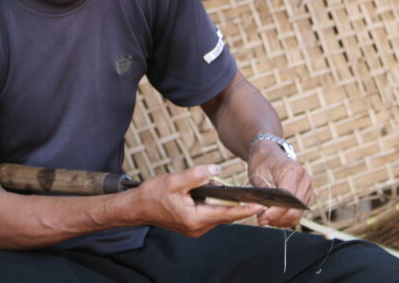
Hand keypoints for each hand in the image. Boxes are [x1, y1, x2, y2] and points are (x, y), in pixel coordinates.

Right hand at [132, 165, 263, 237]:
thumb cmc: (154, 194)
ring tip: (205, 186)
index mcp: (194, 218)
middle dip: (228, 199)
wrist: (138, 207)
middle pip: (223, 214)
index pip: (226, 214)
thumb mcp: (175, 180)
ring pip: (217, 214)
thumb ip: (197, 175)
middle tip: (221, 183)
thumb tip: (216, 169)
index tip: (260, 205)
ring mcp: (196, 229)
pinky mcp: (193, 227)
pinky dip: (211, 205)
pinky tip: (202, 194)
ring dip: (218, 202)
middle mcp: (198, 228)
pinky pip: (210, 215)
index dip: (244, 209)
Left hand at [247, 142, 311, 227]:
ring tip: (266, 218)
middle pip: (294, 211)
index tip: (262, 219)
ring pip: (297, 215)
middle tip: (261, 221)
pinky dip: (285, 219)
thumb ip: (262, 194)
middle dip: (277, 219)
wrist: (269, 154)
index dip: (275, 213)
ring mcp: (307, 188)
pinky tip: (274, 217)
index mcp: (293, 171)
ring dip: (281, 221)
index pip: (288, 200)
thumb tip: (262, 212)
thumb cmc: (262, 162)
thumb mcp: (258, 175)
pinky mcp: (305, 195)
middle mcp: (304, 180)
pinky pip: (298, 213)